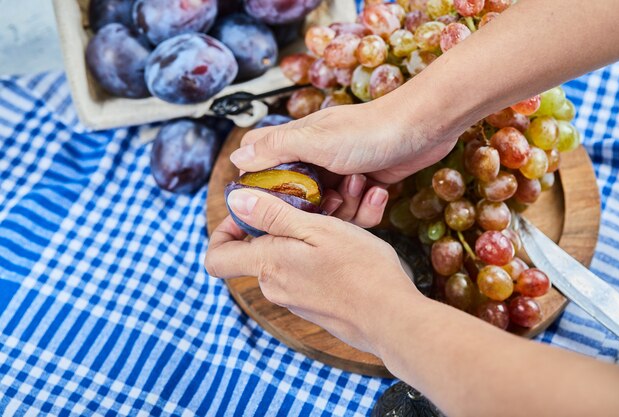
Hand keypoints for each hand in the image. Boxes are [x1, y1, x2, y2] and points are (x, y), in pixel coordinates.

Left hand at [205, 188, 421, 354]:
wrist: (392, 319)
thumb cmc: (359, 270)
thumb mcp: (316, 228)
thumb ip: (272, 215)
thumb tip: (234, 201)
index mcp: (267, 265)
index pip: (216, 257)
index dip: (223, 230)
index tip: (249, 211)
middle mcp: (274, 286)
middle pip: (258, 250)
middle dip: (281, 222)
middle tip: (315, 204)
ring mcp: (294, 299)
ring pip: (286, 258)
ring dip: (306, 235)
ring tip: (343, 218)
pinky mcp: (314, 306)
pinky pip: (305, 273)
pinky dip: (319, 254)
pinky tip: (350, 244)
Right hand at [230, 94, 459, 226]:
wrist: (424, 128)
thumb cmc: (369, 130)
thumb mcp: (316, 140)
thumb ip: (276, 148)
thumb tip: (236, 159)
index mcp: (297, 143)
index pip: (260, 161)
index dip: (256, 186)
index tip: (262, 208)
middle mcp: (315, 159)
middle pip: (294, 197)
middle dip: (311, 209)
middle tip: (329, 201)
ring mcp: (340, 174)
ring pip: (327, 210)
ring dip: (346, 207)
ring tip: (360, 184)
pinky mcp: (363, 186)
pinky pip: (355, 213)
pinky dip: (367, 207)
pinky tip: (377, 190)